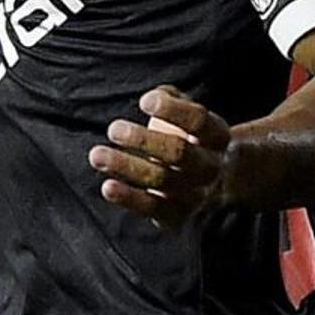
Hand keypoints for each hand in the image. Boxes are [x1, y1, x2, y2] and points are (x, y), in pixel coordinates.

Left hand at [89, 87, 233, 227]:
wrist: (209, 182)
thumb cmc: (188, 137)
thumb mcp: (187, 114)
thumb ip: (172, 100)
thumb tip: (153, 99)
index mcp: (217, 136)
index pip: (199, 121)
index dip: (172, 110)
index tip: (143, 102)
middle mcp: (211, 167)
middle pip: (179, 153)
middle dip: (143, 140)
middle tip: (113, 129)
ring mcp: (197, 195)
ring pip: (162, 181)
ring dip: (127, 167)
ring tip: (97, 155)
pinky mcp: (179, 215)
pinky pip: (154, 208)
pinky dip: (130, 199)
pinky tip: (108, 187)